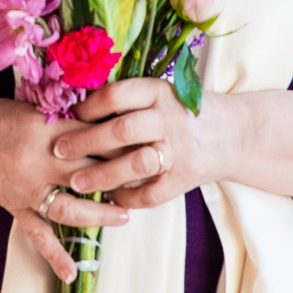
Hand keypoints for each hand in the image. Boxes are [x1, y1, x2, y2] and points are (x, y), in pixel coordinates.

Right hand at [0, 89, 129, 282]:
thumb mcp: (24, 106)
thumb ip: (58, 116)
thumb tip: (97, 118)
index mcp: (41, 129)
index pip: (93, 135)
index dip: (121, 138)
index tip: (147, 137)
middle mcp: (36, 161)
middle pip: (91, 171)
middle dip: (124, 174)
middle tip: (153, 175)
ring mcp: (24, 188)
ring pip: (71, 208)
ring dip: (102, 214)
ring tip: (127, 215)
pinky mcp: (12, 206)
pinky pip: (36, 235)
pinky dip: (54, 256)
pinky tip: (72, 272)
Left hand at [59, 82, 292, 207]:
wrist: (234, 133)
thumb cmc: (184, 112)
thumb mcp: (161, 93)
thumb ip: (128, 99)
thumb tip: (74, 106)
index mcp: (159, 92)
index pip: (118, 95)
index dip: (90, 106)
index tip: (68, 116)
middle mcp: (169, 119)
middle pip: (121, 130)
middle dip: (85, 142)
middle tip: (58, 150)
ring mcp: (179, 150)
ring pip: (135, 164)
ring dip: (102, 175)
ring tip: (76, 182)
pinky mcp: (186, 177)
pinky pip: (152, 193)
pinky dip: (129, 199)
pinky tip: (110, 200)